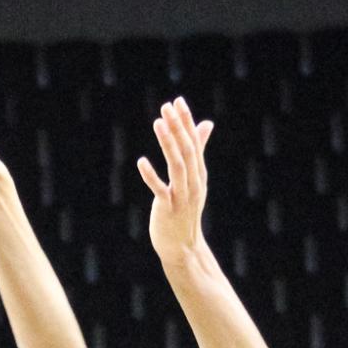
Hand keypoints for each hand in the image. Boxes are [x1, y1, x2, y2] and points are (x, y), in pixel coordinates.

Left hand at [137, 97, 213, 267]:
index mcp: (199, 174)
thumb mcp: (194, 179)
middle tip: (166, 106)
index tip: (177, 101)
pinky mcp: (168, 209)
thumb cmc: (185, 211)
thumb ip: (198, 150)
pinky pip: (160, 190)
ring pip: (177, 165)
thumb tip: (207, 123)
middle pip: (187, 150)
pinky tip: (141, 161)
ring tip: (158, 123)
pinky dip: (151, 175)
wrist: (184, 247)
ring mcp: (182, 196)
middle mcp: (194, 183)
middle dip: (178, 127)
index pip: (194, 142)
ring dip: (167, 143)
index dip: (186, 122)